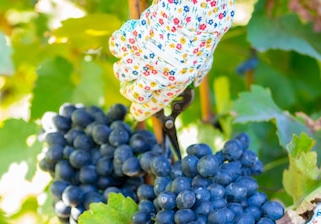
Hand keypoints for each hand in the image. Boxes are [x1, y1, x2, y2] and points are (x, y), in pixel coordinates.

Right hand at [109, 0, 234, 120]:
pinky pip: (117, 47)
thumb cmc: (202, 35)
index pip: (149, 107)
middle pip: (131, 93)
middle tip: (132, 81)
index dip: (140, 111)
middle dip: (129, 89)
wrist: (195, 14)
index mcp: (173, 84)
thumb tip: (192, 83)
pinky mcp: (134, 39)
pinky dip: (119, 43)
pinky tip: (127, 40)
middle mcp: (155, 75)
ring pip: (121, 72)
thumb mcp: (203, 61)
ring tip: (131, 59)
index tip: (137, 109)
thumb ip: (195, 75)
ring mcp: (143, 58)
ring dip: (125, 67)